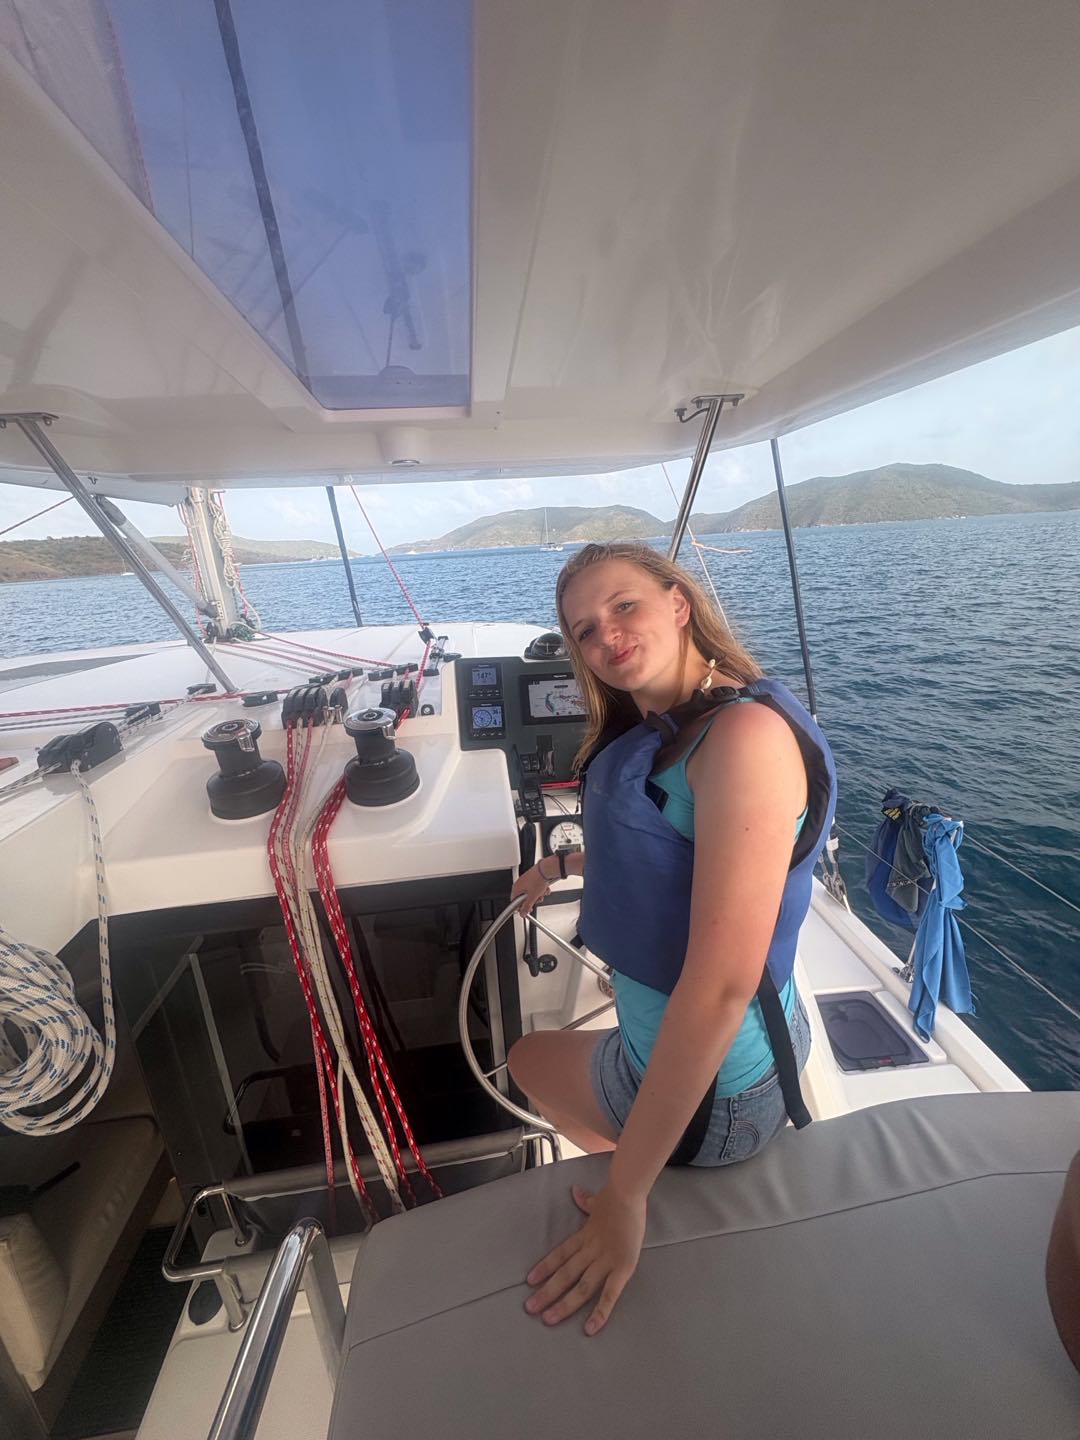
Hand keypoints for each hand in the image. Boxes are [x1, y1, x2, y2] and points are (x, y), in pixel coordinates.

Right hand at [511, 859, 552, 916]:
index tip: (527, 910)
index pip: (515, 901)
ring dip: (538, 895)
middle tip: (537, 900)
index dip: (521, 907)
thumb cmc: (538, 879)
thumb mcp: (532, 897)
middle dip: (532, 900)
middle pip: (524, 898)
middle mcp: (520, 884)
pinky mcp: (533, 878)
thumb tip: (522, 913)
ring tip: (543, 893)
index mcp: (516, 888)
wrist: (546, 869)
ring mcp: (527, 880)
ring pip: (531, 893)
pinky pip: (536, 887)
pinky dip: (541, 889)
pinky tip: (545, 889)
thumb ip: (527, 907)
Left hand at [524, 1182, 645, 1334]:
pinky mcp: (623, 1268)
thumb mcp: (597, 1201)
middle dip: (547, 1292)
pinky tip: (590, 1328)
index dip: (544, 1267)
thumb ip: (586, 1201)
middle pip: (565, 1274)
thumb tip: (575, 1191)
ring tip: (548, 1319)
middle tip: (530, 1309)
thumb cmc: (616, 1197)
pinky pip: (610, 1294)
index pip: (560, 1254)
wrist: (628, 1192)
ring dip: (564, 1304)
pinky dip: (600, 1312)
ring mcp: (606, 1260)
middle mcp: (591, 1250)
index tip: (529, 1281)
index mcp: (585, 1236)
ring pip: (581, 1287)